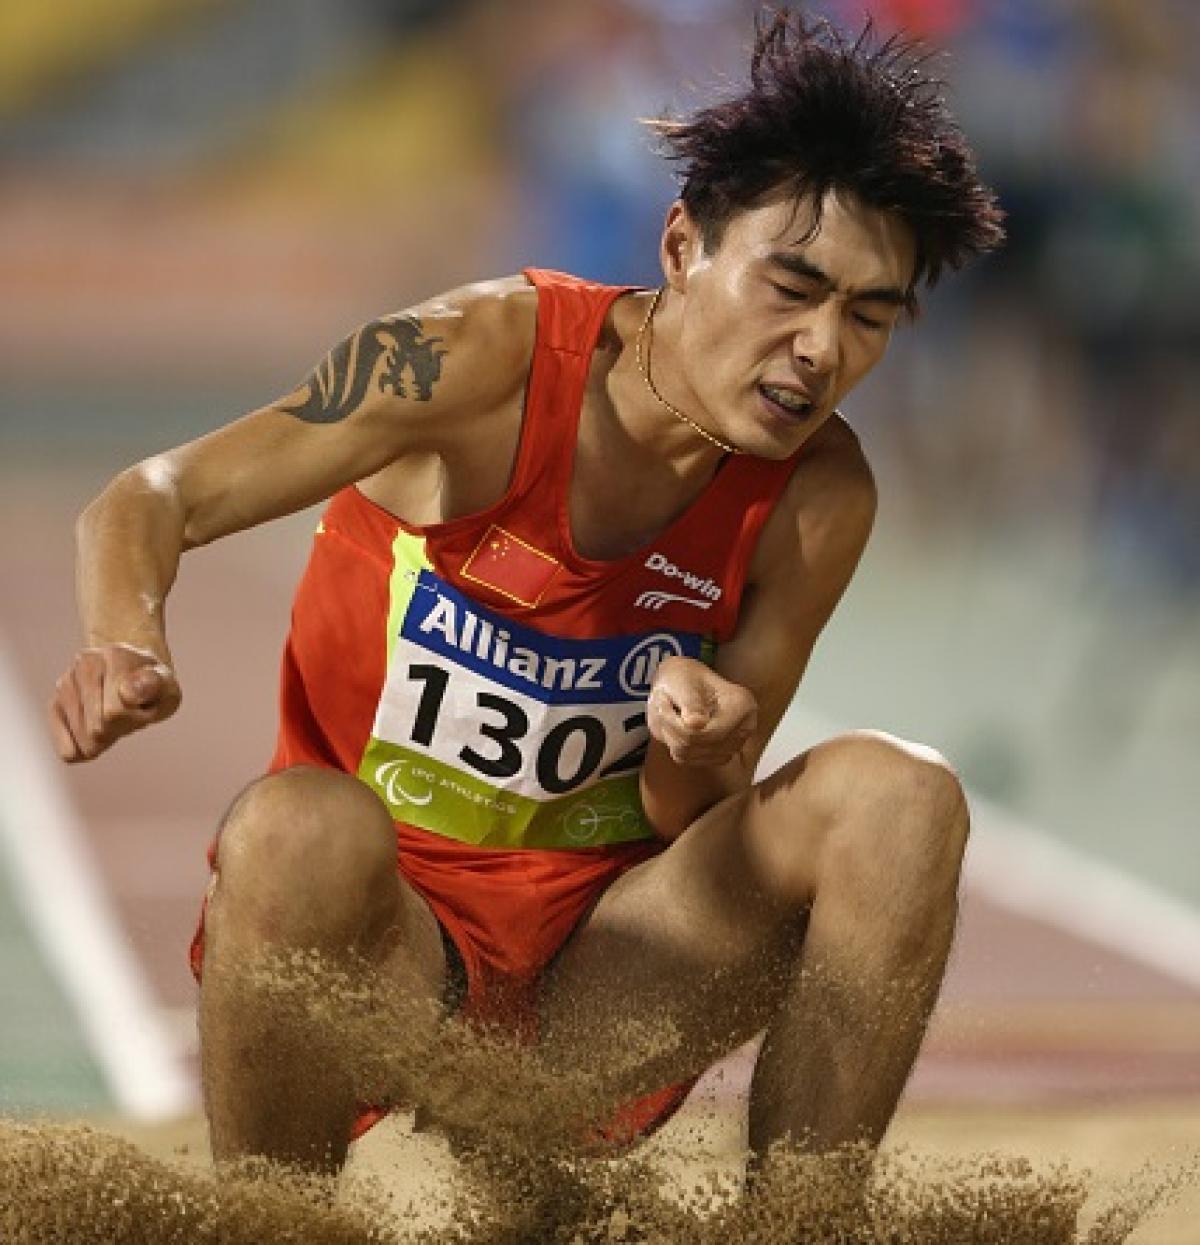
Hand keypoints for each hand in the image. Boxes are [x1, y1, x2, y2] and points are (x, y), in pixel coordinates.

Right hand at [48, 643, 180, 762]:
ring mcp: (65, 685)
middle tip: (132, 712)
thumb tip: (128, 693)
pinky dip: (86, 749)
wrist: (133, 672)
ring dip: (106, 738)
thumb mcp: (167, 686)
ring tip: (115, 715)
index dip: (139, 717)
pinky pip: (69, 751)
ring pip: (85, 742)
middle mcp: (85, 664)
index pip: (116, 712)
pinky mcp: (54, 706)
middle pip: (98, 729)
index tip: (147, 704)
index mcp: (116, 655)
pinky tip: (95, 730)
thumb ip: (154, 687)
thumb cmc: (153, 686)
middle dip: (121, 728)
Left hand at [647, 656, 757, 767]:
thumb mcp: (683, 681)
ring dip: (670, 735)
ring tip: (669, 713)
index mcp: (742, 706)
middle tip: (661, 706)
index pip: (709, 733)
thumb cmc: (684, 676)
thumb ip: (691, 702)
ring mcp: (733, 746)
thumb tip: (697, 724)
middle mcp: (743, 730)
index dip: (679, 724)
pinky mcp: (717, 756)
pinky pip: (686, 759)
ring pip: (688, 755)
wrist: (684, 682)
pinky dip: (673, 743)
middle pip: (697, 745)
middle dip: (672, 727)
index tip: (662, 703)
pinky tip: (676, 725)